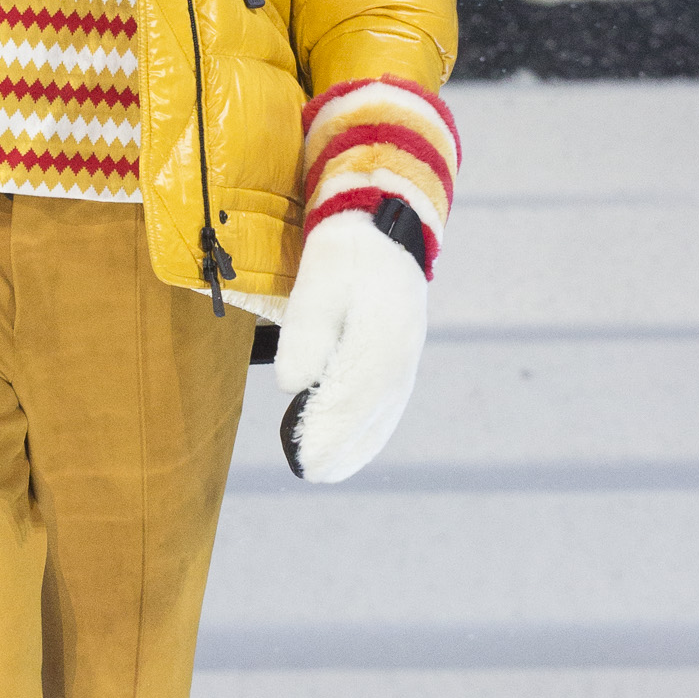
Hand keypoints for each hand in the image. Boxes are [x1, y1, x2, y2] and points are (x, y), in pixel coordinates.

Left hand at [274, 206, 428, 483]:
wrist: (384, 224)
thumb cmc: (344, 253)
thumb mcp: (317, 282)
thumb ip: (306, 332)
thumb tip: (292, 384)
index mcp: (378, 336)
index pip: (351, 396)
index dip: (329, 431)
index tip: (306, 458)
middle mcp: (399, 354)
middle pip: (369, 412)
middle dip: (340, 446)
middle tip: (310, 473)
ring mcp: (406, 356)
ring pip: (383, 411)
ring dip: (357, 443)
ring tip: (328, 470)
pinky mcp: (404, 355)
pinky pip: (391, 402)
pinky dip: (373, 427)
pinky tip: (357, 443)